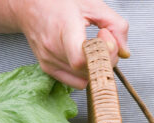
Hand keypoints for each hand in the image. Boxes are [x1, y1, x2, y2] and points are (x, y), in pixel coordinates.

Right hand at [9, 0, 129, 88]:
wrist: (29, 5)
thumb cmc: (60, 2)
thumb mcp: (93, 5)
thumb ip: (116, 26)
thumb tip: (125, 52)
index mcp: (65, 30)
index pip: (81, 60)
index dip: (101, 55)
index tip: (104, 36)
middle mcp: (53, 49)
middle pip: (89, 71)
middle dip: (105, 58)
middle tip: (103, 39)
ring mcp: (49, 61)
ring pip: (85, 79)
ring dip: (96, 67)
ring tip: (91, 46)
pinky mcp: (48, 69)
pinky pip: (76, 83)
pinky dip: (85, 74)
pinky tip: (84, 57)